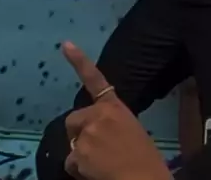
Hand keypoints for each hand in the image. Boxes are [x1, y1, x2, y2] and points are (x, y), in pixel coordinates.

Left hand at [63, 43, 168, 179]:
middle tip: (93, 148)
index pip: (94, 78)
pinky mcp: (78, 154)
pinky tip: (95, 173)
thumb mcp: (131, 129)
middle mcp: (97, 115)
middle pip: (73, 120)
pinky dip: (78, 170)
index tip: (65, 44)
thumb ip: (111, 122)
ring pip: (72, 145)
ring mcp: (86, 134)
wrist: (143, 178)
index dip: (78, 60)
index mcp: (114, 106)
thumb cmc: (145, 157)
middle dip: (78, 133)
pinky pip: (70, 163)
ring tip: (101, 164)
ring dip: (80, 154)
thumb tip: (96, 130)